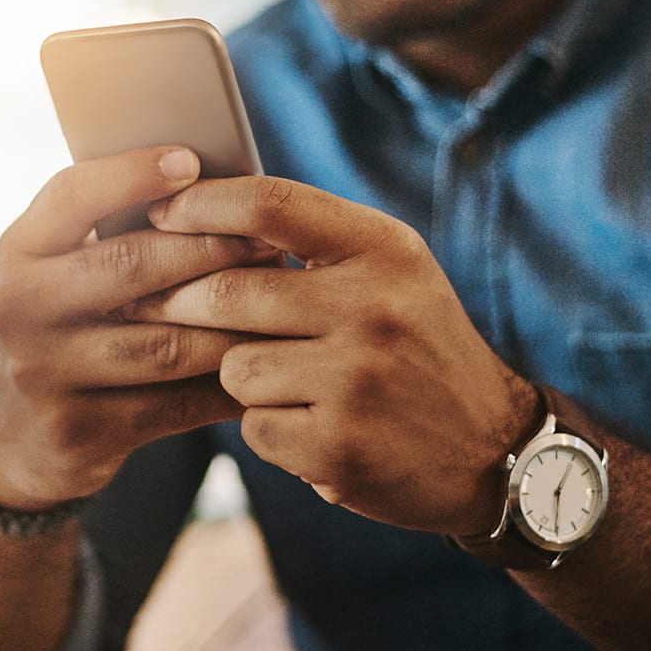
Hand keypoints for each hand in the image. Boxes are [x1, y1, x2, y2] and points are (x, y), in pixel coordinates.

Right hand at [0, 147, 278, 509]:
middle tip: (272, 242)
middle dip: (213, 249)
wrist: (13, 437)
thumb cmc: (69, 325)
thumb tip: (217, 186)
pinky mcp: (77, 431)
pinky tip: (267, 367)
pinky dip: (228, 385)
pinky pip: (175, 404)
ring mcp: (42, 375)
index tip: (191, 161)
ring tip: (286, 306)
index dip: (132, 174)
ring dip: (234, 324)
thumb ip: (115, 231)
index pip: (71, 195)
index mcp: (19, 250)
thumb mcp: (64, 271)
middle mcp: (19, 308)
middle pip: (131, 265)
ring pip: (164, 344)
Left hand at [127, 176, 542, 535]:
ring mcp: (356, 381)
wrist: (490, 446)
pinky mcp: (338, 446)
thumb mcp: (394, 273)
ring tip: (291, 381)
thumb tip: (203, 218)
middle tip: (160, 307)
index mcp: (385, 251)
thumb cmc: (422, 347)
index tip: (160, 212)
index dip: (201, 204)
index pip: (271, 204)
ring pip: (233, 367)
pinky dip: (270, 426)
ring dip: (242, 376)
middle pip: (229, 291)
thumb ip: (317, 241)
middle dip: (181, 303)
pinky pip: (254, 426)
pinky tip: (313, 425)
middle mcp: (374, 308)